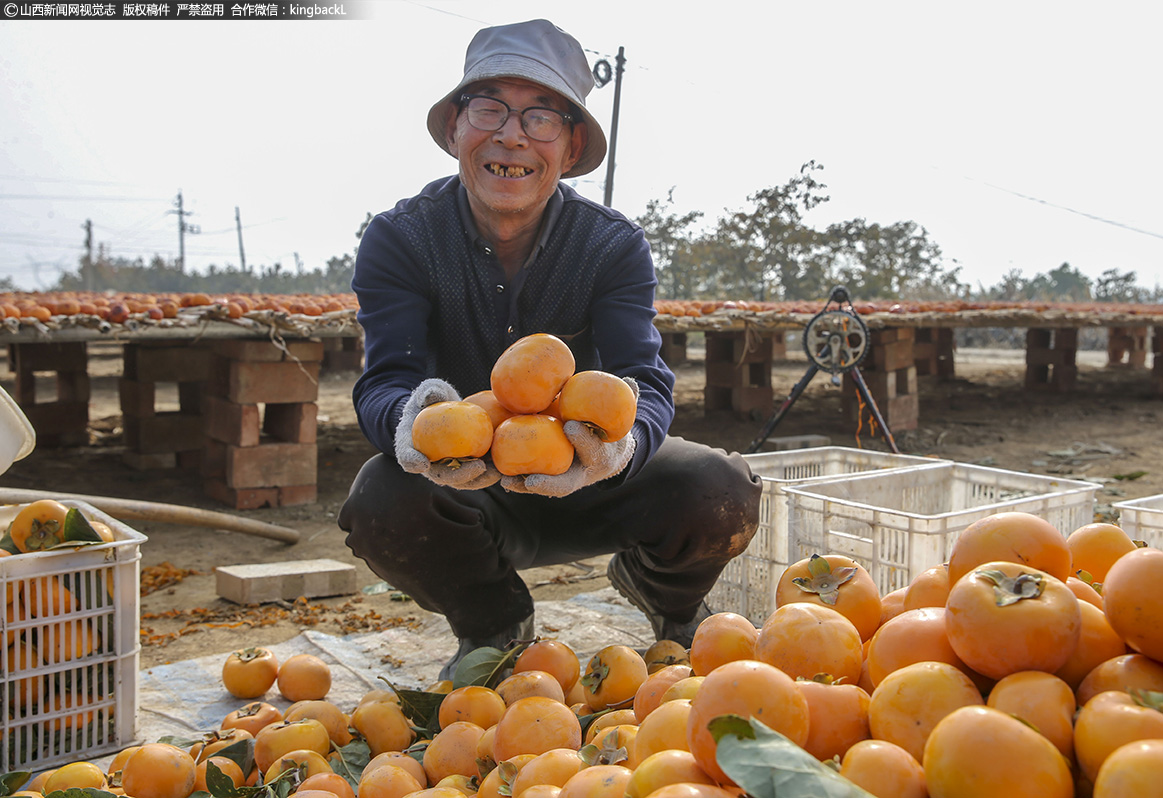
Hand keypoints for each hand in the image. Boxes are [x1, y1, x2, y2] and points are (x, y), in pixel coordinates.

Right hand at [395, 378, 500, 489]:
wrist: (441, 410)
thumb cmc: (431, 399)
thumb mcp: (429, 390)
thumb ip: (429, 392)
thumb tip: (433, 394)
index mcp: (411, 446)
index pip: (407, 455)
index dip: (412, 461)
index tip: (421, 463)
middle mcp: (429, 464)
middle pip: (442, 476)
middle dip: (460, 476)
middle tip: (477, 467)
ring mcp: (448, 468)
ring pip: (463, 480)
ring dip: (480, 480)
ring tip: (496, 472)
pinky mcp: (466, 466)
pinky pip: (477, 473)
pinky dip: (490, 472)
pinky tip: (505, 467)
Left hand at [501, 409, 637, 496]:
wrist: (611, 455)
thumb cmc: (611, 430)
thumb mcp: (622, 417)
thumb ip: (626, 400)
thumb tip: (629, 381)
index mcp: (602, 457)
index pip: (593, 449)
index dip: (583, 439)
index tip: (571, 424)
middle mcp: (584, 474)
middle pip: (567, 483)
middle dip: (550, 483)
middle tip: (531, 480)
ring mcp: (567, 480)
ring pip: (546, 488)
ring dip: (526, 487)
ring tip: (506, 482)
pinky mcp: (553, 480)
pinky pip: (534, 482)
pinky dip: (518, 482)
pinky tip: (500, 476)